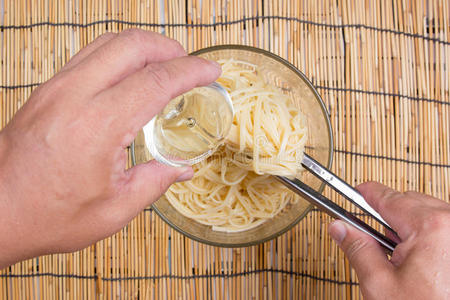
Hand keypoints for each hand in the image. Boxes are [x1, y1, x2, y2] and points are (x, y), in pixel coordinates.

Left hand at [0, 29, 220, 268]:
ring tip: (164, 64)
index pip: (156, 81)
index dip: (191, 71)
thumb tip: (183, 169)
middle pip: (131, 46)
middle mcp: (75, 95)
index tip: (212, 71)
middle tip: (189, 64)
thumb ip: (155, 182)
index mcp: (98, 125)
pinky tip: (129, 75)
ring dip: (143, 47)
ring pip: (108, 43)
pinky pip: (89, 55)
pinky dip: (118, 55)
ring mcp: (56, 88)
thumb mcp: (113, 210)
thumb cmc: (49, 216)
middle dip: (169, 48)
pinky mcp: (46, 90)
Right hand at [328, 182, 449, 298]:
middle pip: (408, 200)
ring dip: (408, 225)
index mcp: (430, 227)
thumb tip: (339, 228)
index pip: (387, 197)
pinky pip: (442, 225)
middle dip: (387, 215)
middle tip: (371, 236)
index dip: (365, 195)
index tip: (354, 194)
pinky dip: (426, 234)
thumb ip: (357, 249)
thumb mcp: (381, 285)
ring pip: (427, 211)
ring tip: (398, 255)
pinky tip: (417, 258)